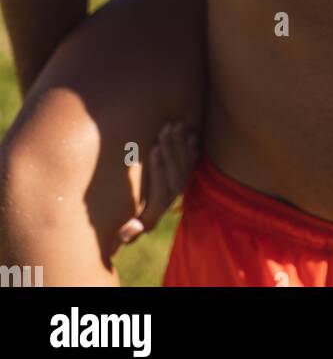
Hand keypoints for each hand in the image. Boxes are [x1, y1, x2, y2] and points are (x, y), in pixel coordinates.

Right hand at [111, 120, 198, 252]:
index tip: (154, 148)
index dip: (158, 169)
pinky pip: (190, 167)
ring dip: (180, 145)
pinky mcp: (178, 185)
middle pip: (175, 175)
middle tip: (166, 127)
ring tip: (177, 124)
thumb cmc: (114, 230)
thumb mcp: (115, 235)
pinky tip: (191, 134)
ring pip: (184, 168)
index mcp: (151, 217)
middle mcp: (167, 205)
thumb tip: (133, 228)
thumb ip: (123, 233)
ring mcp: (174, 194)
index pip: (161, 191)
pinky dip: (191, 150)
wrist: (126, 229)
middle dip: (171, 149)